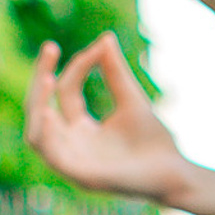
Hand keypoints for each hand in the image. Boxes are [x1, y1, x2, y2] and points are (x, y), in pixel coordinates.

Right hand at [24, 33, 192, 204]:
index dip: (79, 66)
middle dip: (42, 77)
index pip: (66, 91)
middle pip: (41, 107)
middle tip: (50, 48)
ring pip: (37, 133)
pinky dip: (45, 133)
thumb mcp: (131, 100)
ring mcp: (74, 162)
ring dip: (38, 104)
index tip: (100, 48)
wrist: (177, 175)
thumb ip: (115, 72)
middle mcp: (73, 144)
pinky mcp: (81, 177)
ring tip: (47, 80)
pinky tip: (48, 112)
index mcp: (82, 128)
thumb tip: (106, 37)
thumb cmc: (156, 142)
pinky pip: (50, 155)